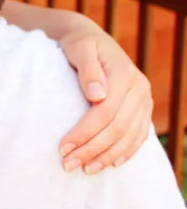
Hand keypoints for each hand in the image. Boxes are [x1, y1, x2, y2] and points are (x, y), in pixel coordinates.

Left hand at [58, 21, 152, 174]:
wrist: (91, 39)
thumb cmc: (80, 43)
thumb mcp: (79, 48)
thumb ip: (88, 69)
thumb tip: (97, 95)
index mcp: (125, 74)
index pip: (105, 112)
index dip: (84, 132)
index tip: (63, 147)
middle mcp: (139, 88)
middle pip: (117, 128)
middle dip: (92, 149)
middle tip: (68, 164)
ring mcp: (144, 99)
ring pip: (129, 136)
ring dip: (107, 156)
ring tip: (85, 169)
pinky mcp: (142, 108)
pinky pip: (138, 135)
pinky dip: (126, 152)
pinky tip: (112, 163)